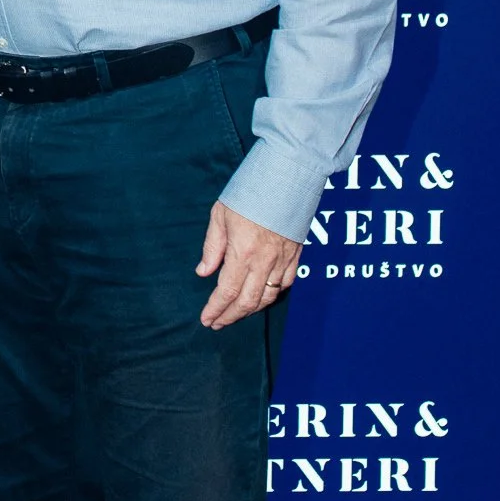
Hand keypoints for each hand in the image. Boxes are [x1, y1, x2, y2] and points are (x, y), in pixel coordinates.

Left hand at [197, 200, 299, 329]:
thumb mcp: (220, 216)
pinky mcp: (296, 256)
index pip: (226, 292)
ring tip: (235, 314)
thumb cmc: (249, 193)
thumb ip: (212, 247)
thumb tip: (203, 272)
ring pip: (267, 297)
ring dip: (249, 310)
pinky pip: (285, 285)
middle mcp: (264, 262)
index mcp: (242, 253)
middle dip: (230, 316)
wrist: (287, 177)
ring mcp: (283, 260)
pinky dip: (272, 296)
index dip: (215, 310)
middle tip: (217, 323)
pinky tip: (261, 298)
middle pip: (247, 302)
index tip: (206, 320)